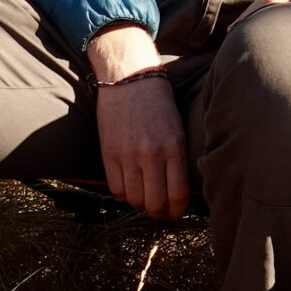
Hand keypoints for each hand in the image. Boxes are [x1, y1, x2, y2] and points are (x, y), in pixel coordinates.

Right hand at [87, 23, 186, 219]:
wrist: (130, 77)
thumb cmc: (160, 102)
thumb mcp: (179, 128)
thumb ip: (179, 159)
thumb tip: (181, 191)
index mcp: (175, 148)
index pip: (178, 196)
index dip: (177, 211)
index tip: (176, 212)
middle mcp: (152, 154)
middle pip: (155, 204)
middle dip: (160, 213)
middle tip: (161, 210)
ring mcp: (128, 155)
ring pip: (135, 200)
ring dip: (141, 204)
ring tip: (146, 196)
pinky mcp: (108, 153)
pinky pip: (116, 189)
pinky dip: (124, 193)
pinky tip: (130, 185)